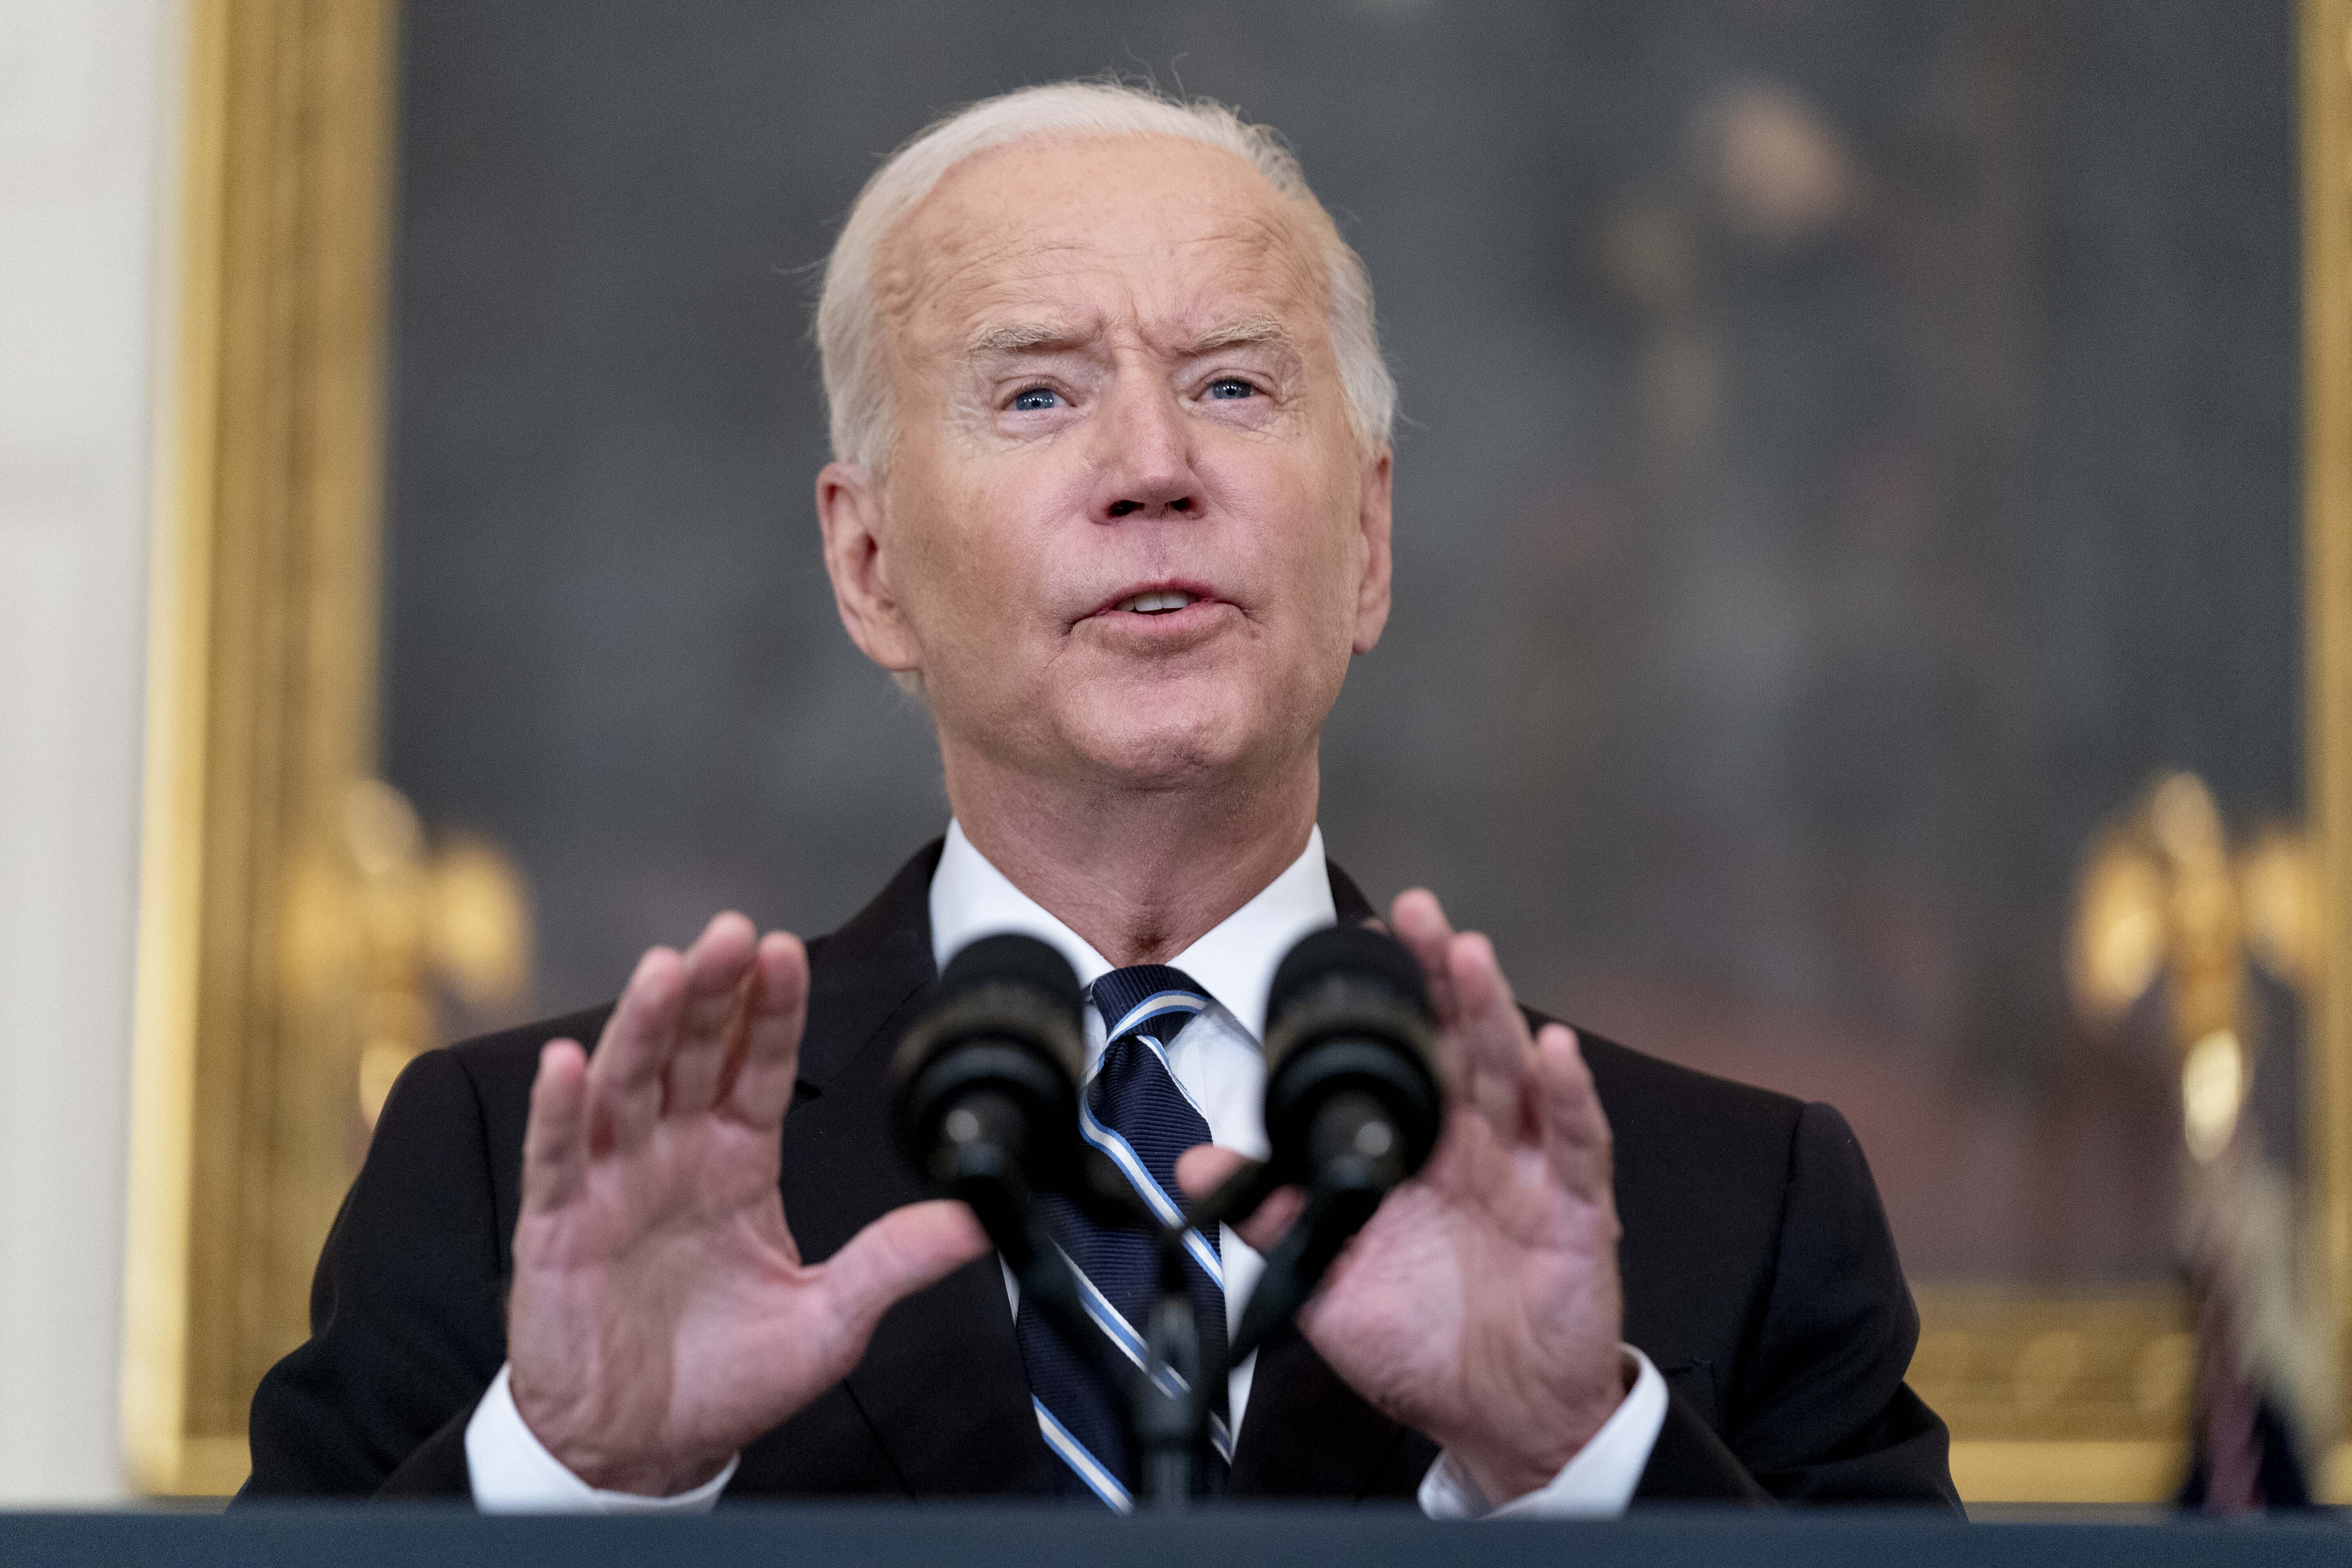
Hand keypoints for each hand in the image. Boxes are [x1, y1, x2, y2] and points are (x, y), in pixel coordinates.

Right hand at [507, 912, 989, 1494]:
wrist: (644, 1449)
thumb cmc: (725, 1380)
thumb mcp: (830, 1321)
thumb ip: (894, 1261)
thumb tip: (980, 1220)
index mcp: (738, 1162)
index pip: (759, 1066)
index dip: (772, 1010)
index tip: (786, 950)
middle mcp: (674, 1155)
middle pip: (693, 1053)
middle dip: (712, 991)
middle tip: (732, 933)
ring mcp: (613, 1185)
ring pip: (626, 1086)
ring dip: (643, 1025)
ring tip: (667, 970)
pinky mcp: (559, 1229)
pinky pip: (556, 1159)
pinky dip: (560, 1111)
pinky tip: (567, 1066)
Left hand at [1180, 890, 1626, 1504]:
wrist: (1496, 1419)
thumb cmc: (1423, 1343)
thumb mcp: (1329, 1279)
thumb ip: (1272, 1216)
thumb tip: (1195, 1166)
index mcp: (1421, 1151)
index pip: (1409, 1055)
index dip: (1395, 997)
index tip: (1367, 937)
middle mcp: (1478, 1147)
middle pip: (1462, 1044)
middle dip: (1442, 976)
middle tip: (1417, 913)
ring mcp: (1532, 1174)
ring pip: (1515, 1076)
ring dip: (1495, 1013)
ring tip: (1471, 954)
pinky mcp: (1580, 1214)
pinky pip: (1579, 1146)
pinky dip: (1572, 1097)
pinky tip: (1557, 1051)